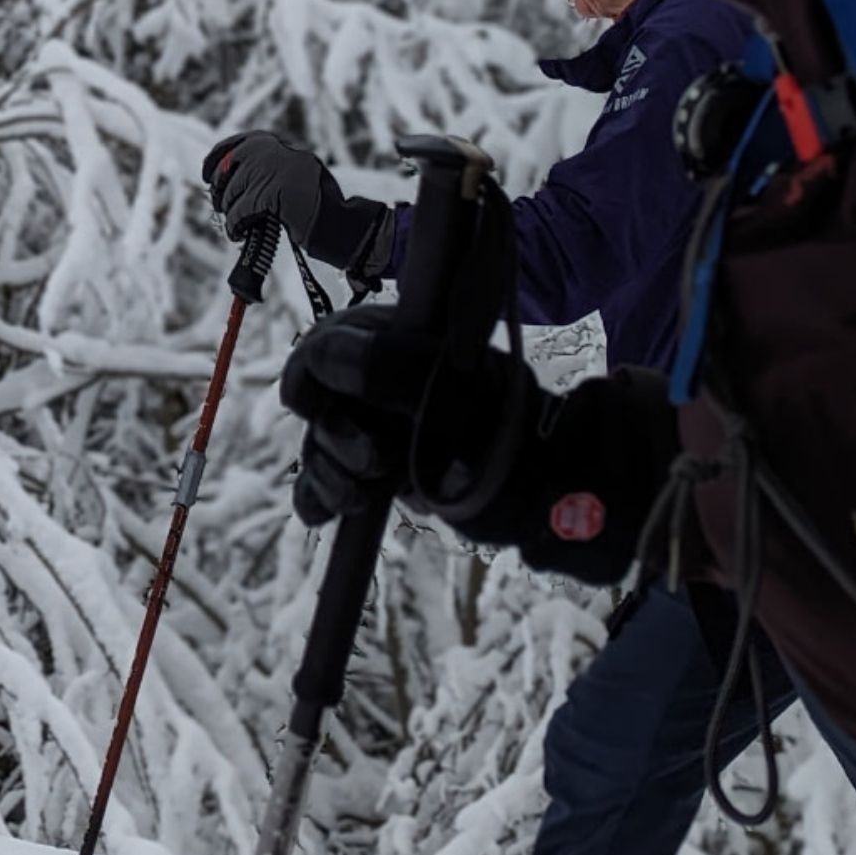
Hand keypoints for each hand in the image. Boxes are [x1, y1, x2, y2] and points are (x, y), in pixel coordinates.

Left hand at [203, 131, 392, 279]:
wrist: (341, 227)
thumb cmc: (314, 209)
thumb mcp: (290, 178)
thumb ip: (264, 170)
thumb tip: (222, 175)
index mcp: (282, 146)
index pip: (239, 142)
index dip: (217, 158)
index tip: (208, 175)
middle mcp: (279, 152)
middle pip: (230, 166)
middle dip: (221, 189)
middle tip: (221, 206)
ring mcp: (278, 170)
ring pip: (234, 190)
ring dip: (230, 211)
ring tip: (236, 225)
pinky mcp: (276, 192)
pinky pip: (241, 209)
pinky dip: (235, 224)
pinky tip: (238, 233)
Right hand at [280, 307, 678, 584]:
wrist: (547, 490)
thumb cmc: (504, 425)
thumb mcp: (446, 384)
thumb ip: (382, 365)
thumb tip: (322, 362)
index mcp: (393, 341)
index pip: (325, 345)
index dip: (309, 372)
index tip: (308, 401)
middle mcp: (377, 384)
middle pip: (318, 404)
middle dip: (332, 438)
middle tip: (372, 462)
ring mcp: (377, 429)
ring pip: (317, 446)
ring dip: (326, 473)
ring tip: (359, 497)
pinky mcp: (377, 475)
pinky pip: (323, 485)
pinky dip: (319, 499)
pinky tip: (330, 513)